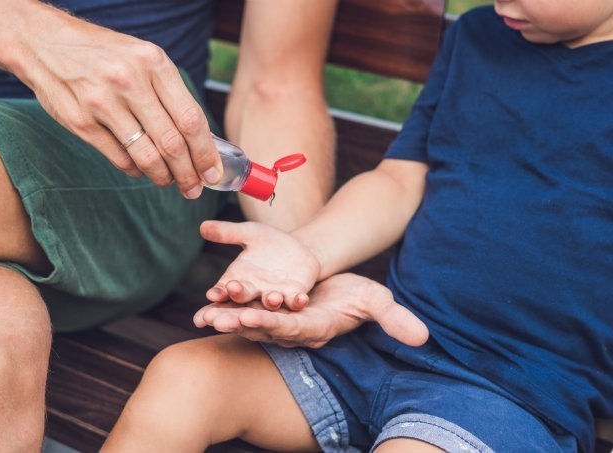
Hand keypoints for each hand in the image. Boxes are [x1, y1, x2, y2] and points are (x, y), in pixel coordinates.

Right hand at [17, 6, 221, 197]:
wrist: (44, 43)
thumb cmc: (105, 54)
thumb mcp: (144, 59)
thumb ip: (171, 94)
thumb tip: (202, 140)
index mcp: (153, 62)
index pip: (191, 119)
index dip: (205, 152)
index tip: (213, 172)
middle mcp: (129, 81)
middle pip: (172, 143)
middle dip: (189, 173)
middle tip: (195, 189)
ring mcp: (102, 102)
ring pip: (146, 156)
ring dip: (163, 177)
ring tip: (170, 182)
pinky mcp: (80, 122)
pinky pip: (119, 158)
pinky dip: (136, 170)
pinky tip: (142, 170)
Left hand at [194, 273, 428, 347]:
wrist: (339, 288)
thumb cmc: (358, 295)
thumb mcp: (377, 300)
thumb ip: (394, 319)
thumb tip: (423, 337)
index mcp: (315, 326)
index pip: (293, 328)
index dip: (274, 325)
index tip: (254, 320)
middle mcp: (293, 329)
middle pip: (264, 327)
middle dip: (241, 324)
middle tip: (216, 319)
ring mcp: (279, 321)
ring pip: (250, 320)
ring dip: (228, 317)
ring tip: (204, 315)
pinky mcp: (269, 311)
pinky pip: (246, 308)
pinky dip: (228, 305)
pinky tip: (208, 302)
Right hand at [200, 220, 320, 310]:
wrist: (297, 249)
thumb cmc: (268, 242)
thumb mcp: (250, 233)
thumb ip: (227, 232)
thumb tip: (202, 226)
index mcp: (237, 279)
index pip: (223, 289)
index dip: (218, 292)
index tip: (212, 294)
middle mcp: (253, 291)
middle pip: (243, 298)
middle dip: (238, 296)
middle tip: (233, 290)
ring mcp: (274, 295)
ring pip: (269, 303)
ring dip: (270, 301)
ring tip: (272, 297)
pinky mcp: (294, 295)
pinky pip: (295, 301)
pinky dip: (297, 301)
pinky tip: (300, 298)